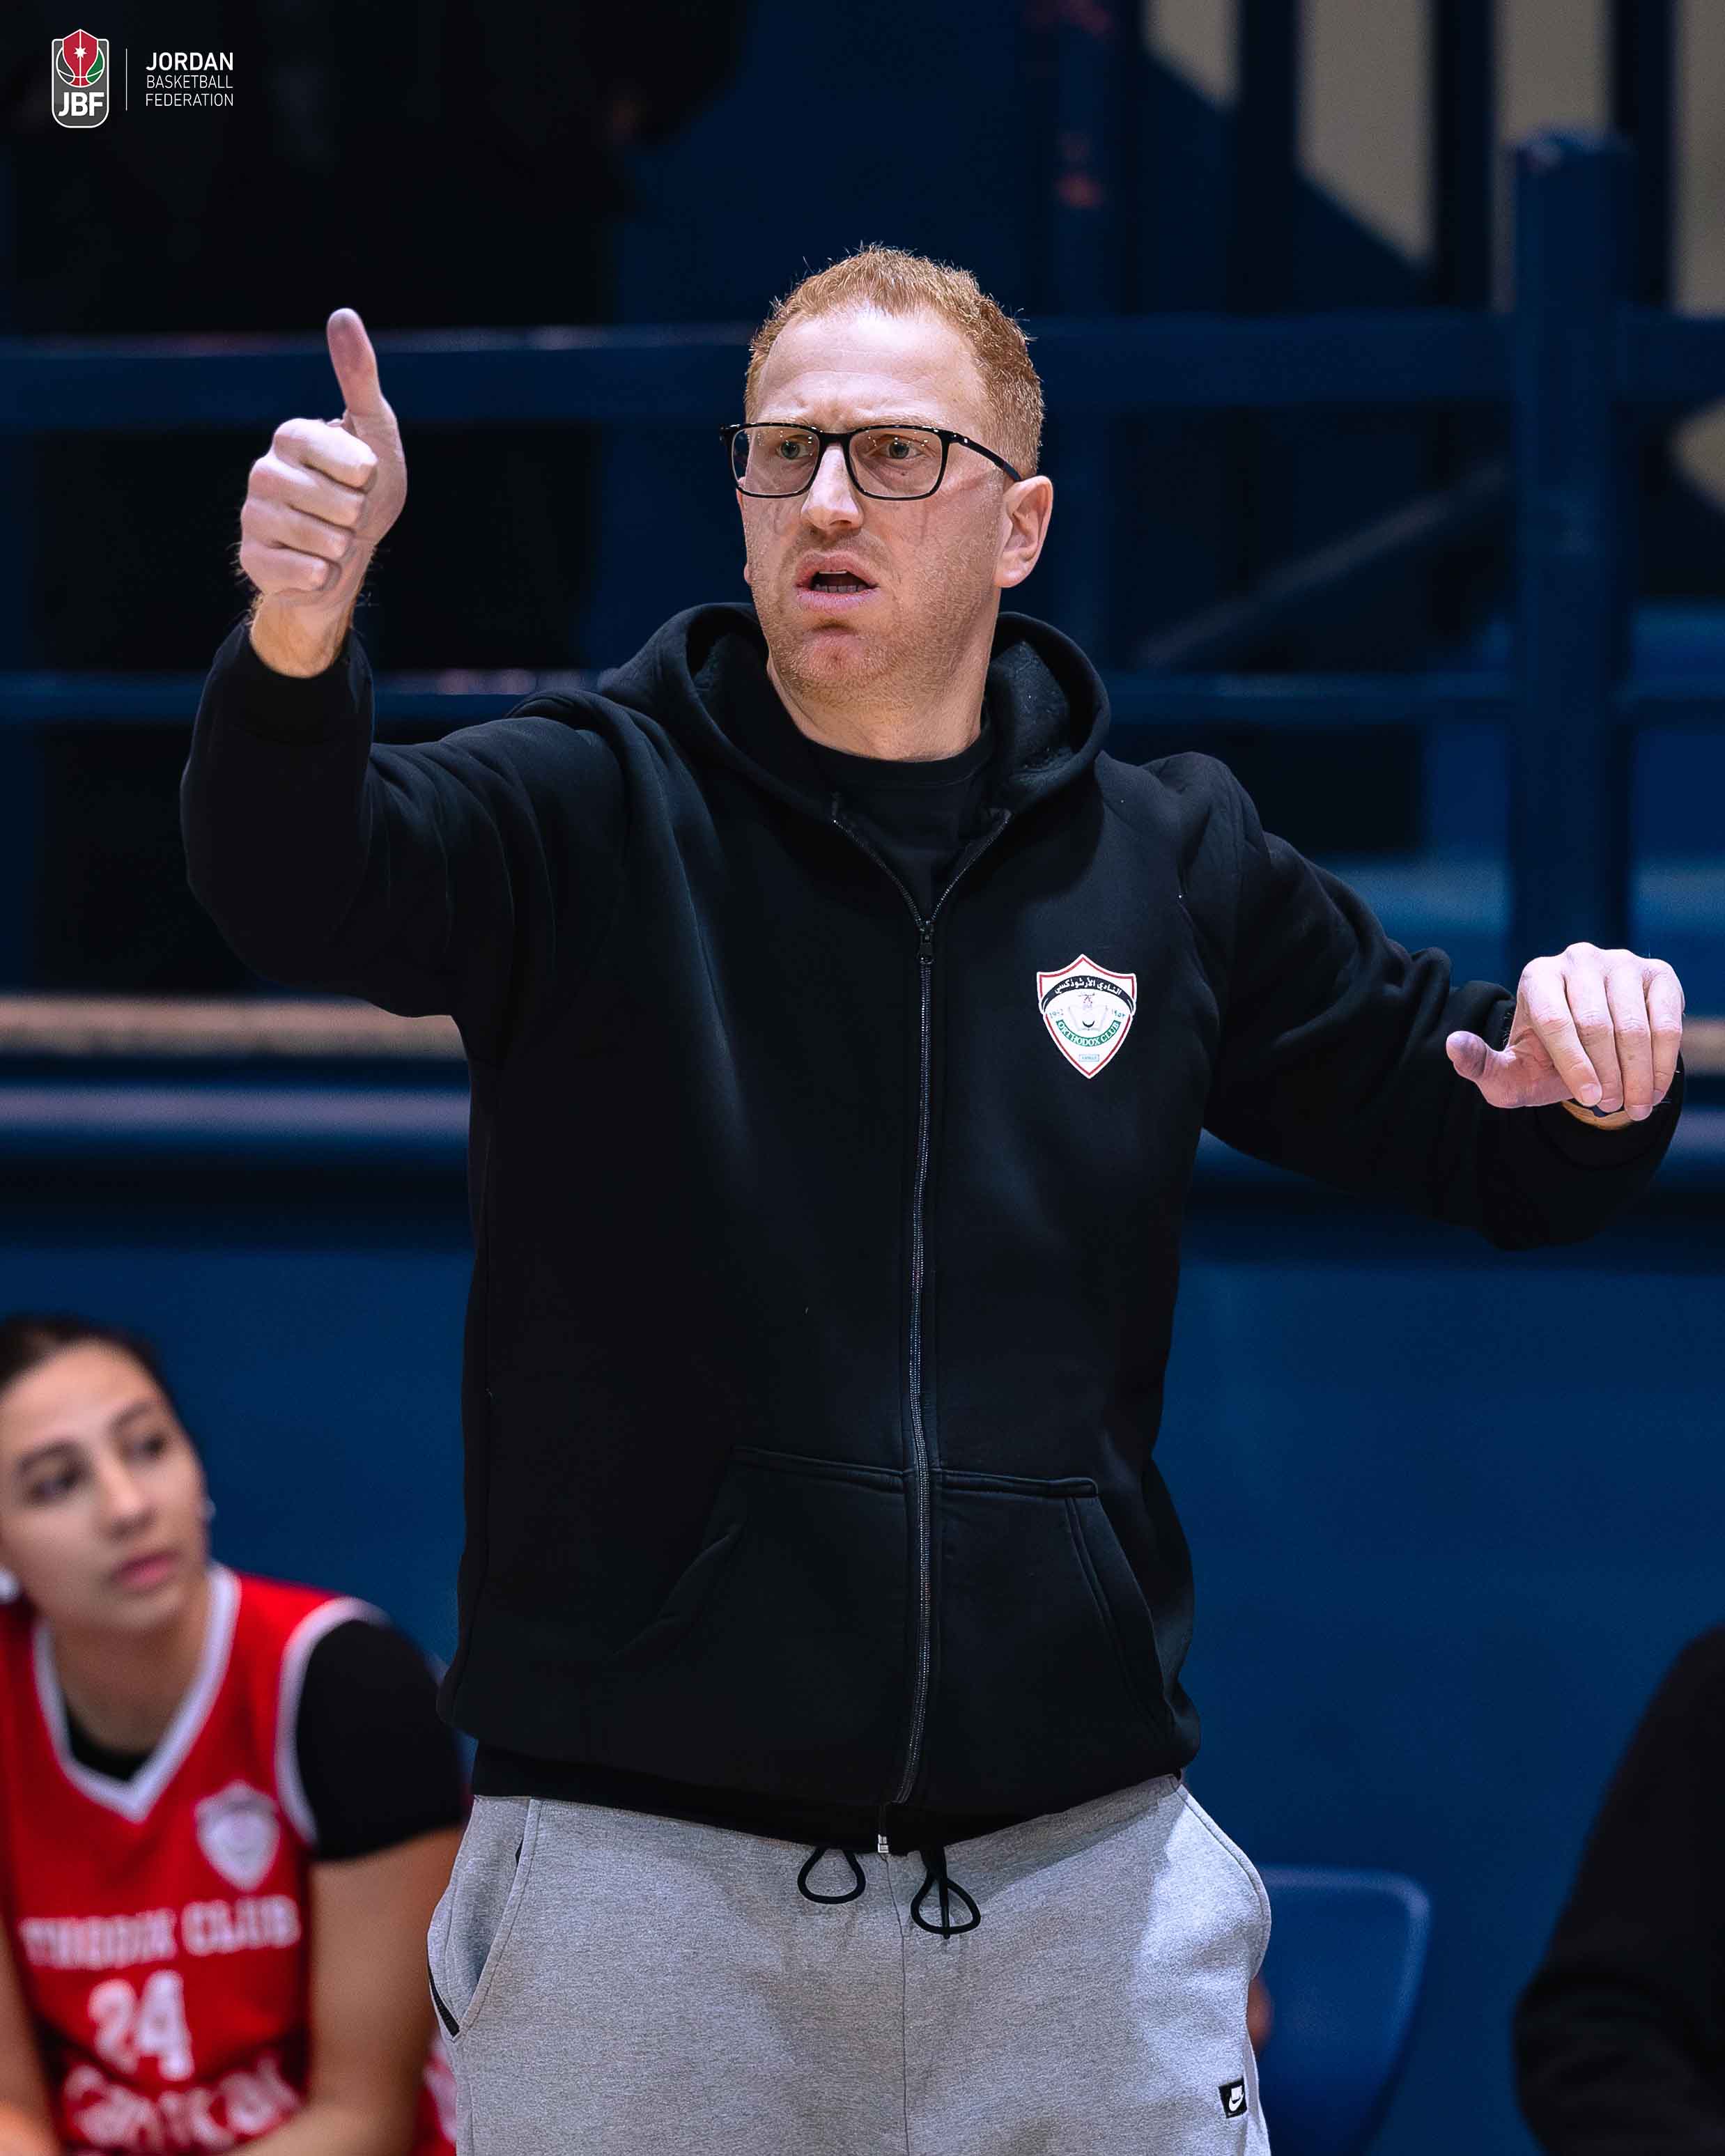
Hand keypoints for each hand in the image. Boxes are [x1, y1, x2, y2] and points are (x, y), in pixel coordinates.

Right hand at [237, 307, 406, 618]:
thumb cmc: (365, 490)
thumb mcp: (373, 432)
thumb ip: (359, 378)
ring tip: (335, 538)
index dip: (363, 474)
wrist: (349, 556)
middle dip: (359, 516)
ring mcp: (254, 516)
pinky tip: (316, 566)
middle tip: (348, 513)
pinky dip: (324, 575)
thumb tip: (342, 314)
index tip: (363, 476)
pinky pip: (303, 574)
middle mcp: (264, 471)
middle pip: (339, 504)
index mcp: (291, 436)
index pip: (339, 454)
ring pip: (321, 540)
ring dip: (344, 547)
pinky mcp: (252, 558)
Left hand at [1445, 944, 1683, 1119]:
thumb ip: (1480, 1065)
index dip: (1573, 1064)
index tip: (1588, 1099)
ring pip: (1633, 1024)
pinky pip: (1666, 1020)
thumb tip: (1453, 1045)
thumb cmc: (1545, 1063)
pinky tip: (1656, 1088)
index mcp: (1538, 975)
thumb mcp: (1511, 1073)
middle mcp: (1578, 959)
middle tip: (1610, 1106)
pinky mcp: (1657, 973)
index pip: (1555, 1020)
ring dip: (1637, 1073)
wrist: (1592, 1051)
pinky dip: (1663, 1062)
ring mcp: (1621, 961)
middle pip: (1596, 1023)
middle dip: (1606, 1074)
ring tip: (1633, 1104)